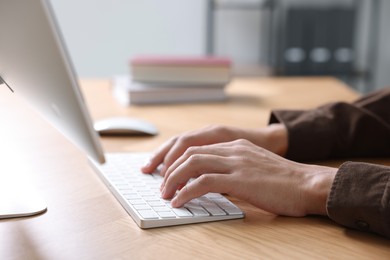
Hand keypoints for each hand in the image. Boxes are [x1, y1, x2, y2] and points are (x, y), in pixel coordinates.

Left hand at [160, 139, 336, 216]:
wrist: (308, 184)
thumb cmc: (285, 181)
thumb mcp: (256, 166)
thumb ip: (236, 167)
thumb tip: (214, 180)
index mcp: (236, 145)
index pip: (197, 147)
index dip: (178, 160)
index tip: (167, 173)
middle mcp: (233, 150)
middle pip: (189, 153)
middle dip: (170, 169)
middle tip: (161, 185)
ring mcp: (236, 163)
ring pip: (192, 164)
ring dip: (173, 180)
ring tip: (165, 194)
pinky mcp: (240, 180)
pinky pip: (203, 183)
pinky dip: (186, 192)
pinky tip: (179, 202)